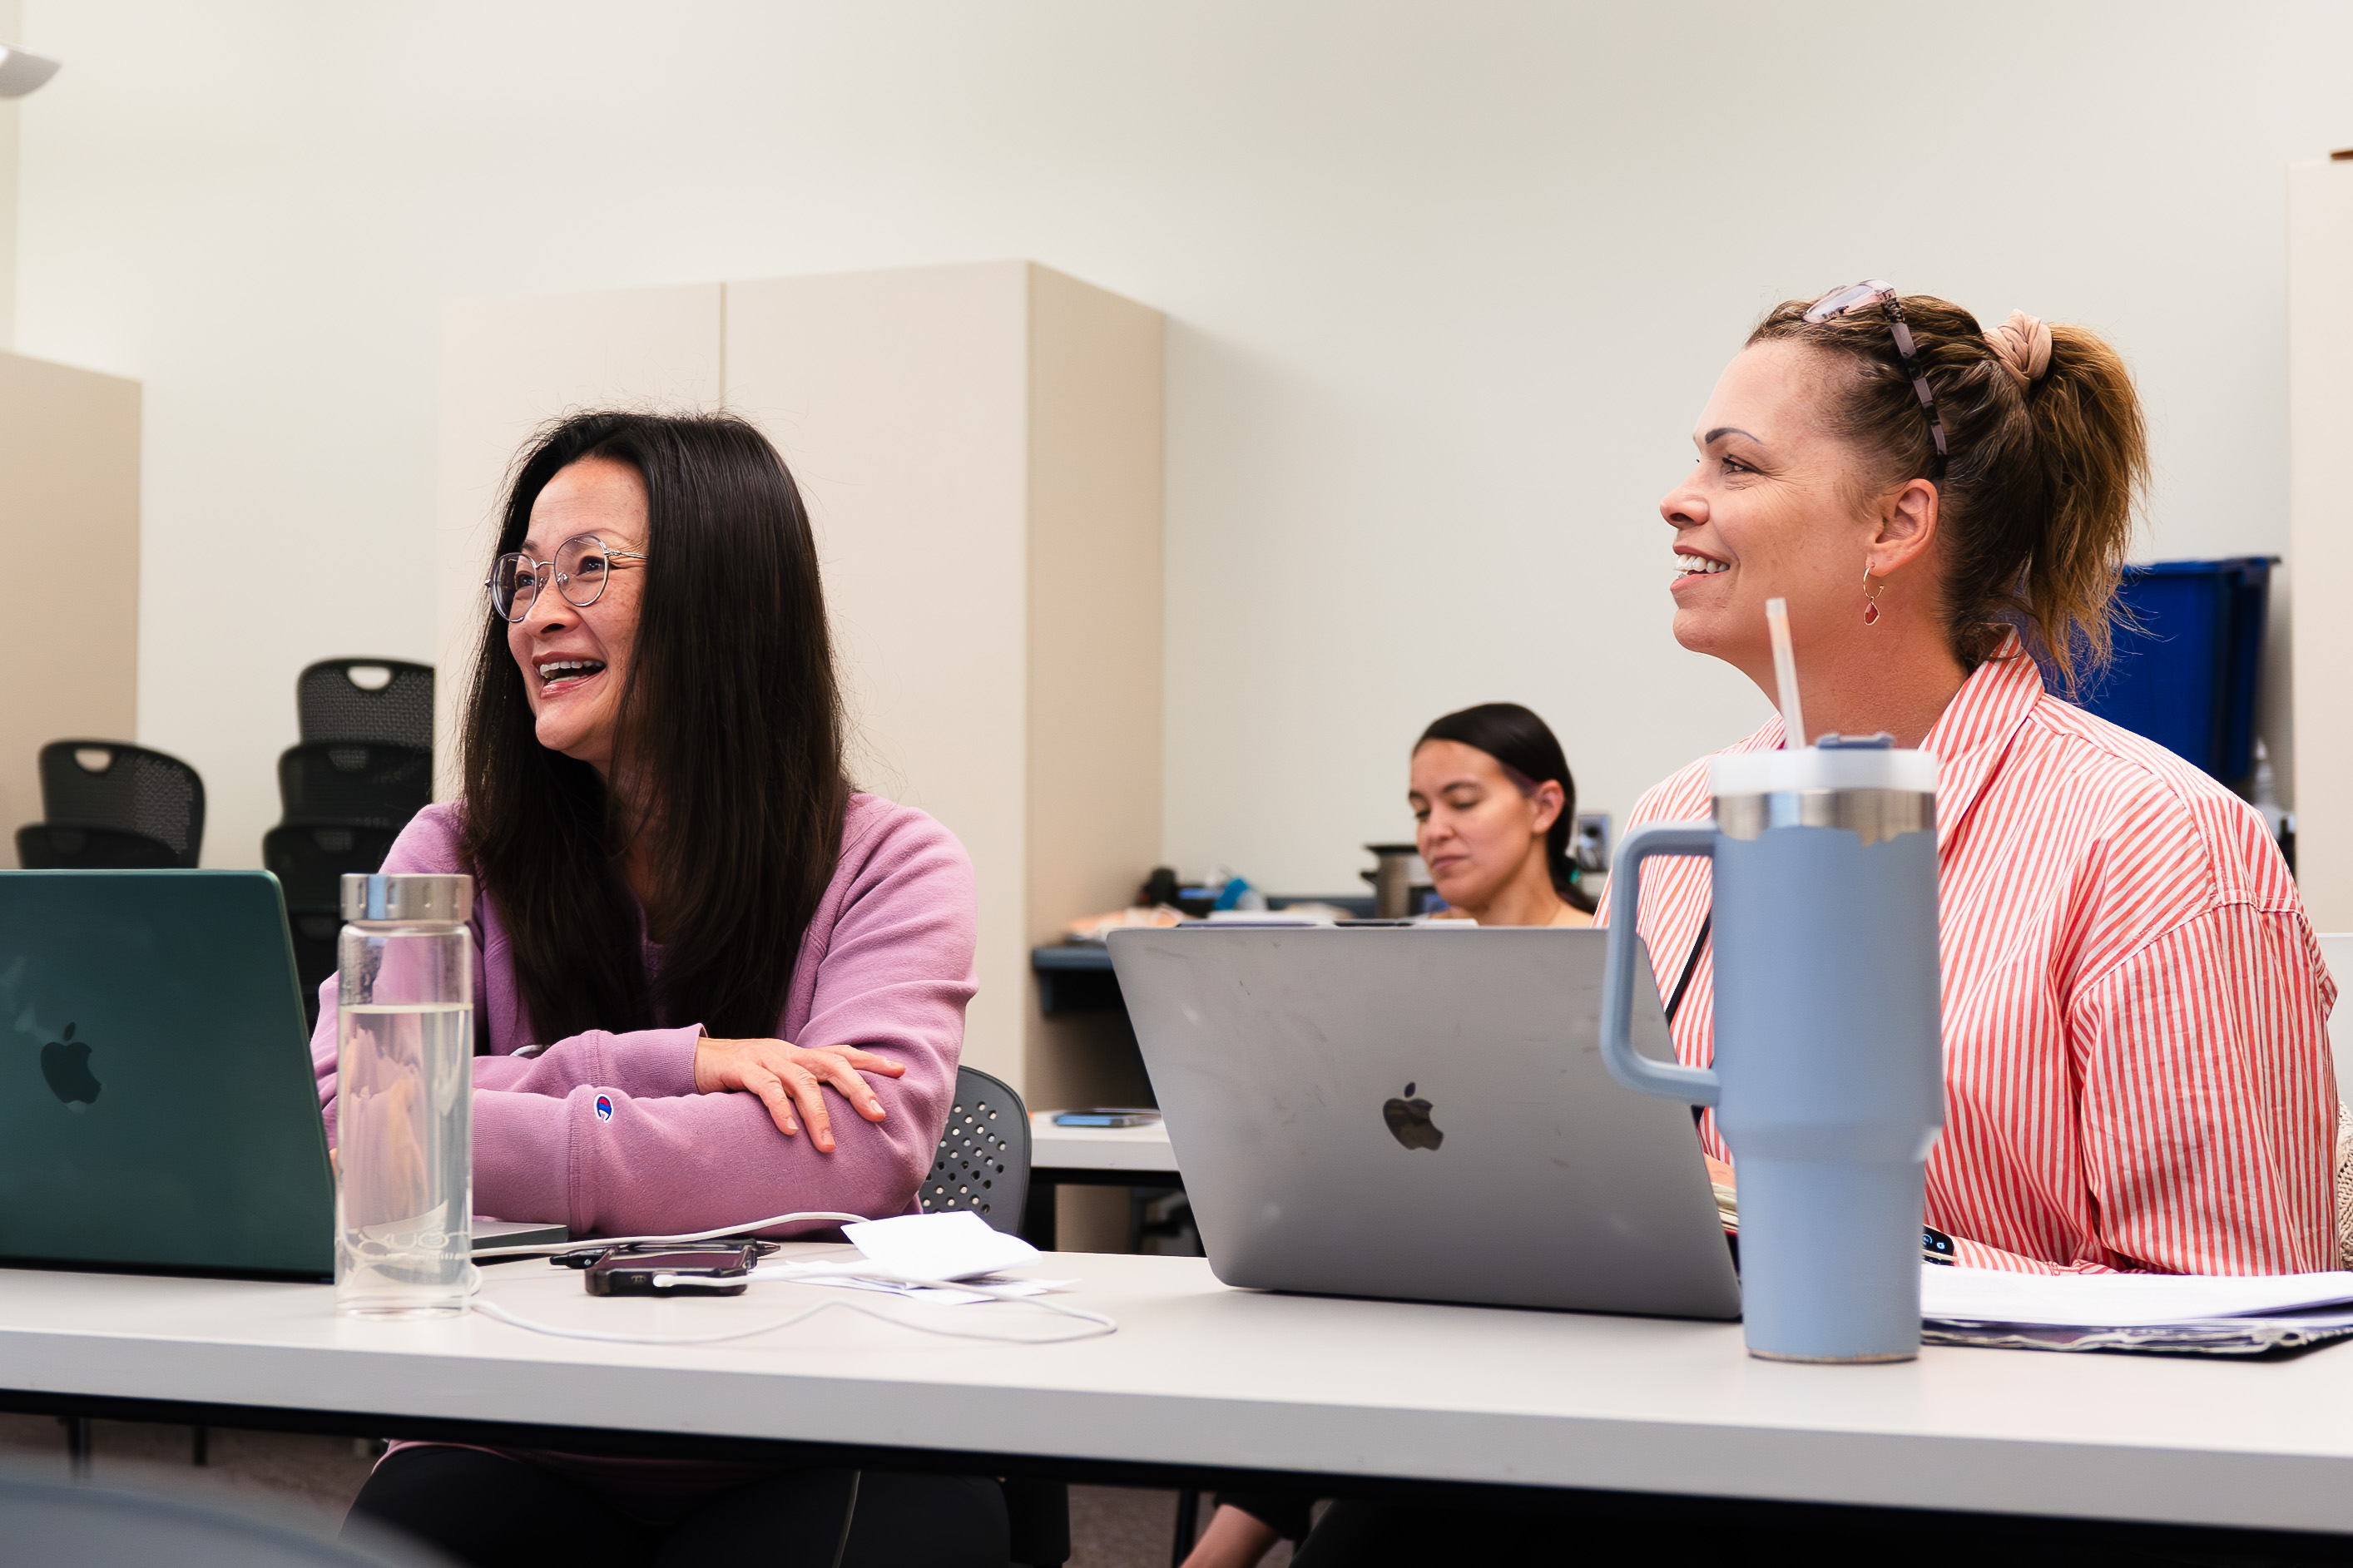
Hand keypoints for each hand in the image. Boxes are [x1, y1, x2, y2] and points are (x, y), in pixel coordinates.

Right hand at [692, 1036, 905, 1151]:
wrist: (696, 1059)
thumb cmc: (743, 1073)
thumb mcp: (779, 1077)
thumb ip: (805, 1089)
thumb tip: (838, 1115)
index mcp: (800, 1055)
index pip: (842, 1054)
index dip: (871, 1061)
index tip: (900, 1072)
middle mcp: (788, 1053)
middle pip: (831, 1065)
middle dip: (858, 1089)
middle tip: (878, 1115)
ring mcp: (766, 1059)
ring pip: (801, 1082)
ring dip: (818, 1114)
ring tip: (828, 1144)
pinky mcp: (741, 1069)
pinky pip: (764, 1087)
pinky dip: (779, 1109)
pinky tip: (788, 1130)